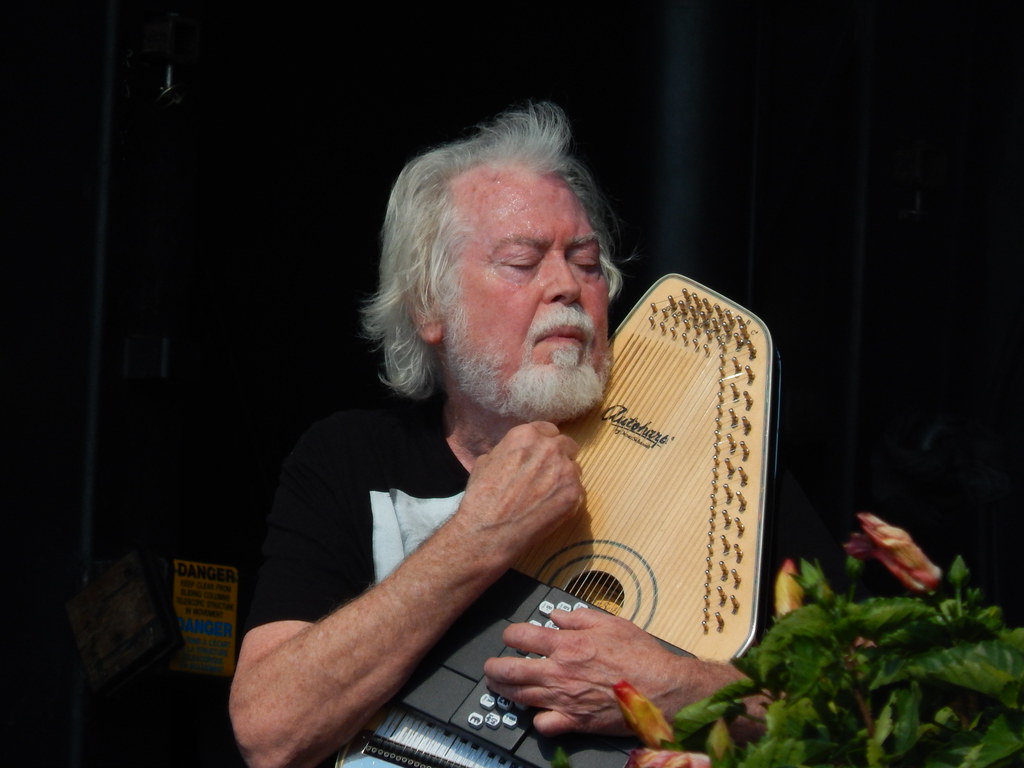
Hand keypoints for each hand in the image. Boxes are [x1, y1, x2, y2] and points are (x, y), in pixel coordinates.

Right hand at [454, 422, 583, 563]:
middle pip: (567, 445)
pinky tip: (551, 508)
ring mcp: (565, 470)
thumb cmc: (482, 497)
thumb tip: (515, 453)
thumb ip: (508, 451)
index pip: (549, 430)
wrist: (489, 530)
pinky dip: (567, 498)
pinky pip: (578, 491)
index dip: (545, 443)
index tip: (542, 454)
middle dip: (560, 457)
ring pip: (575, 468)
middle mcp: (550, 448)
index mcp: (527, 435)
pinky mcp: (574, 493)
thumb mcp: (486, 461)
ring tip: (547, 495)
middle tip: (548, 474)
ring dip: (564, 478)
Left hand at [483, 606, 681, 736]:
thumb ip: (579, 617)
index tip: (511, 637)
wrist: (662, 689)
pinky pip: (544, 725)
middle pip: (510, 670)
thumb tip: (557, 615)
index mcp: (567, 644)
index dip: (511, 635)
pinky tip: (538, 713)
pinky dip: (537, 720)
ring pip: (520, 697)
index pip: (521, 637)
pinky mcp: (575, 721)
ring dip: (504, 692)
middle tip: (491, 668)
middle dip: (494, 668)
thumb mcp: (610, 622)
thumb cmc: (641, 656)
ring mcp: (564, 699)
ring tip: (500, 688)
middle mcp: (560, 672)